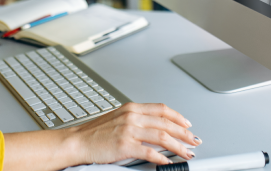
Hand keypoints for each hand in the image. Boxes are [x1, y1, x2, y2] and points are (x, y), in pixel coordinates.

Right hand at [69, 102, 197, 165]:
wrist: (77, 141)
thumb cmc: (95, 133)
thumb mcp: (118, 118)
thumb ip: (136, 120)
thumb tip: (155, 126)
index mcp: (131, 108)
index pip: (161, 109)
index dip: (178, 117)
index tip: (187, 124)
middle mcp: (131, 117)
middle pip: (165, 123)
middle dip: (184, 133)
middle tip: (194, 140)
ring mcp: (128, 131)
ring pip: (162, 137)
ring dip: (178, 146)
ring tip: (187, 152)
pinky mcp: (124, 145)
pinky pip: (149, 151)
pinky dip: (162, 157)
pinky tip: (167, 161)